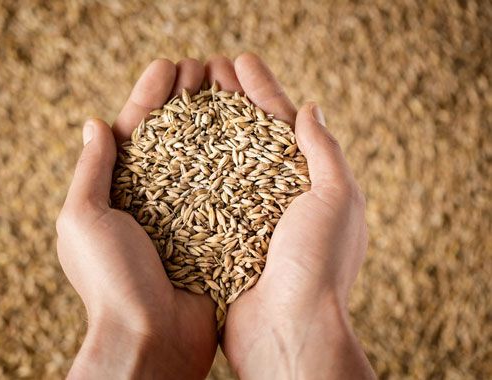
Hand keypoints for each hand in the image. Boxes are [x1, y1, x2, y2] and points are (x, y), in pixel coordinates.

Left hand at [56, 59, 216, 378]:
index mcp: (115, 194)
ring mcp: (183, 216)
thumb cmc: (110, 282)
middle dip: (184, 103)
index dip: (148, 97)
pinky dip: (234, 162)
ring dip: (212, 123)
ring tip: (227, 89)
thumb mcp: (82, 219)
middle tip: (204, 70)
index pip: (132, 133)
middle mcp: (150, 202)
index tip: (168, 66)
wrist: (151, 340)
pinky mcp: (212, 233)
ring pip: (200, 159)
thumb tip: (94, 123)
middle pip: (170, 140)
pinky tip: (248, 135)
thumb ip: (91, 171)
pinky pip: (224, 191)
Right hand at [208, 53, 375, 378]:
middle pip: (246, 135)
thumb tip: (310, 108)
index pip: (280, 122)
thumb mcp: (337, 198)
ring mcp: (243, 215)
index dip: (261, 88)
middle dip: (227, 101)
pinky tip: (169, 147)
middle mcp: (273, 196)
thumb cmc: (319, 264)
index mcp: (306, 181)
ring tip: (184, 96)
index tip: (240, 60)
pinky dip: (187, 169)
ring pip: (219, 161)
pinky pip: (199, 195)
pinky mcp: (217, 237)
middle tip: (205, 70)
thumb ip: (324, 150)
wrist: (288, 331)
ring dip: (203, 127)